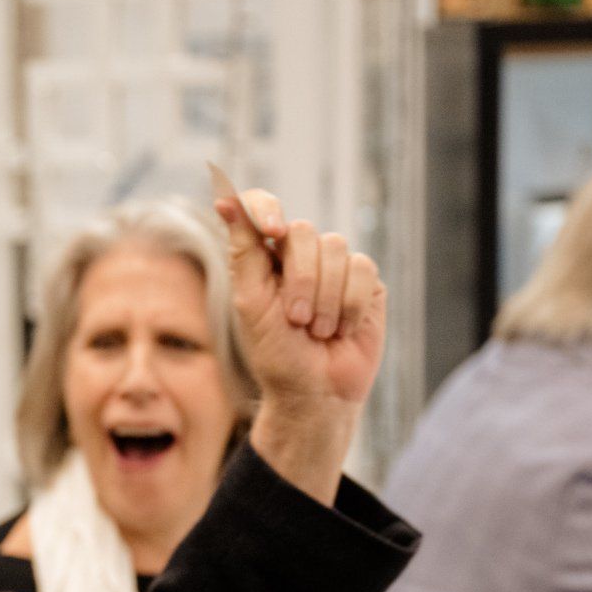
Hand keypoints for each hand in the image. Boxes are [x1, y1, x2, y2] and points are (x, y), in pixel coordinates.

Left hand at [214, 189, 385, 504]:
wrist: (316, 393)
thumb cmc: (277, 354)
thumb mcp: (252, 304)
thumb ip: (243, 252)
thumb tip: (225, 199)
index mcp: (265, 258)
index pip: (261, 207)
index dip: (265, 209)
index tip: (272, 230)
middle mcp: (300, 256)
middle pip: (304, 233)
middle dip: (301, 281)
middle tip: (296, 320)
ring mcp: (335, 267)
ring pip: (337, 250)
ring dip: (325, 300)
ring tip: (318, 331)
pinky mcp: (365, 282)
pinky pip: (362, 269)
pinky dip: (349, 305)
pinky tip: (341, 329)